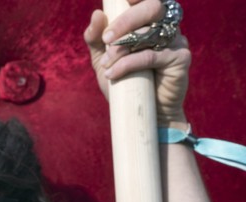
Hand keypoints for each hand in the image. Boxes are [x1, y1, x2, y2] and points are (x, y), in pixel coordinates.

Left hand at [85, 0, 189, 126]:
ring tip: (108, 64)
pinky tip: (113, 74)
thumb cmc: (124, 84)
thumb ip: (96, 39)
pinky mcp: (180, 59)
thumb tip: (97, 14)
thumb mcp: (104, 61)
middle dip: (126, 20)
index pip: (148, 0)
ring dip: (123, 48)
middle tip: (107, 38)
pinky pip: (152, 55)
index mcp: (150, 22)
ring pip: (151, 32)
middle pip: (153, 8)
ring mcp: (176, 41)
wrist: (143, 114)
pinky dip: (129, 63)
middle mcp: (166, 27)